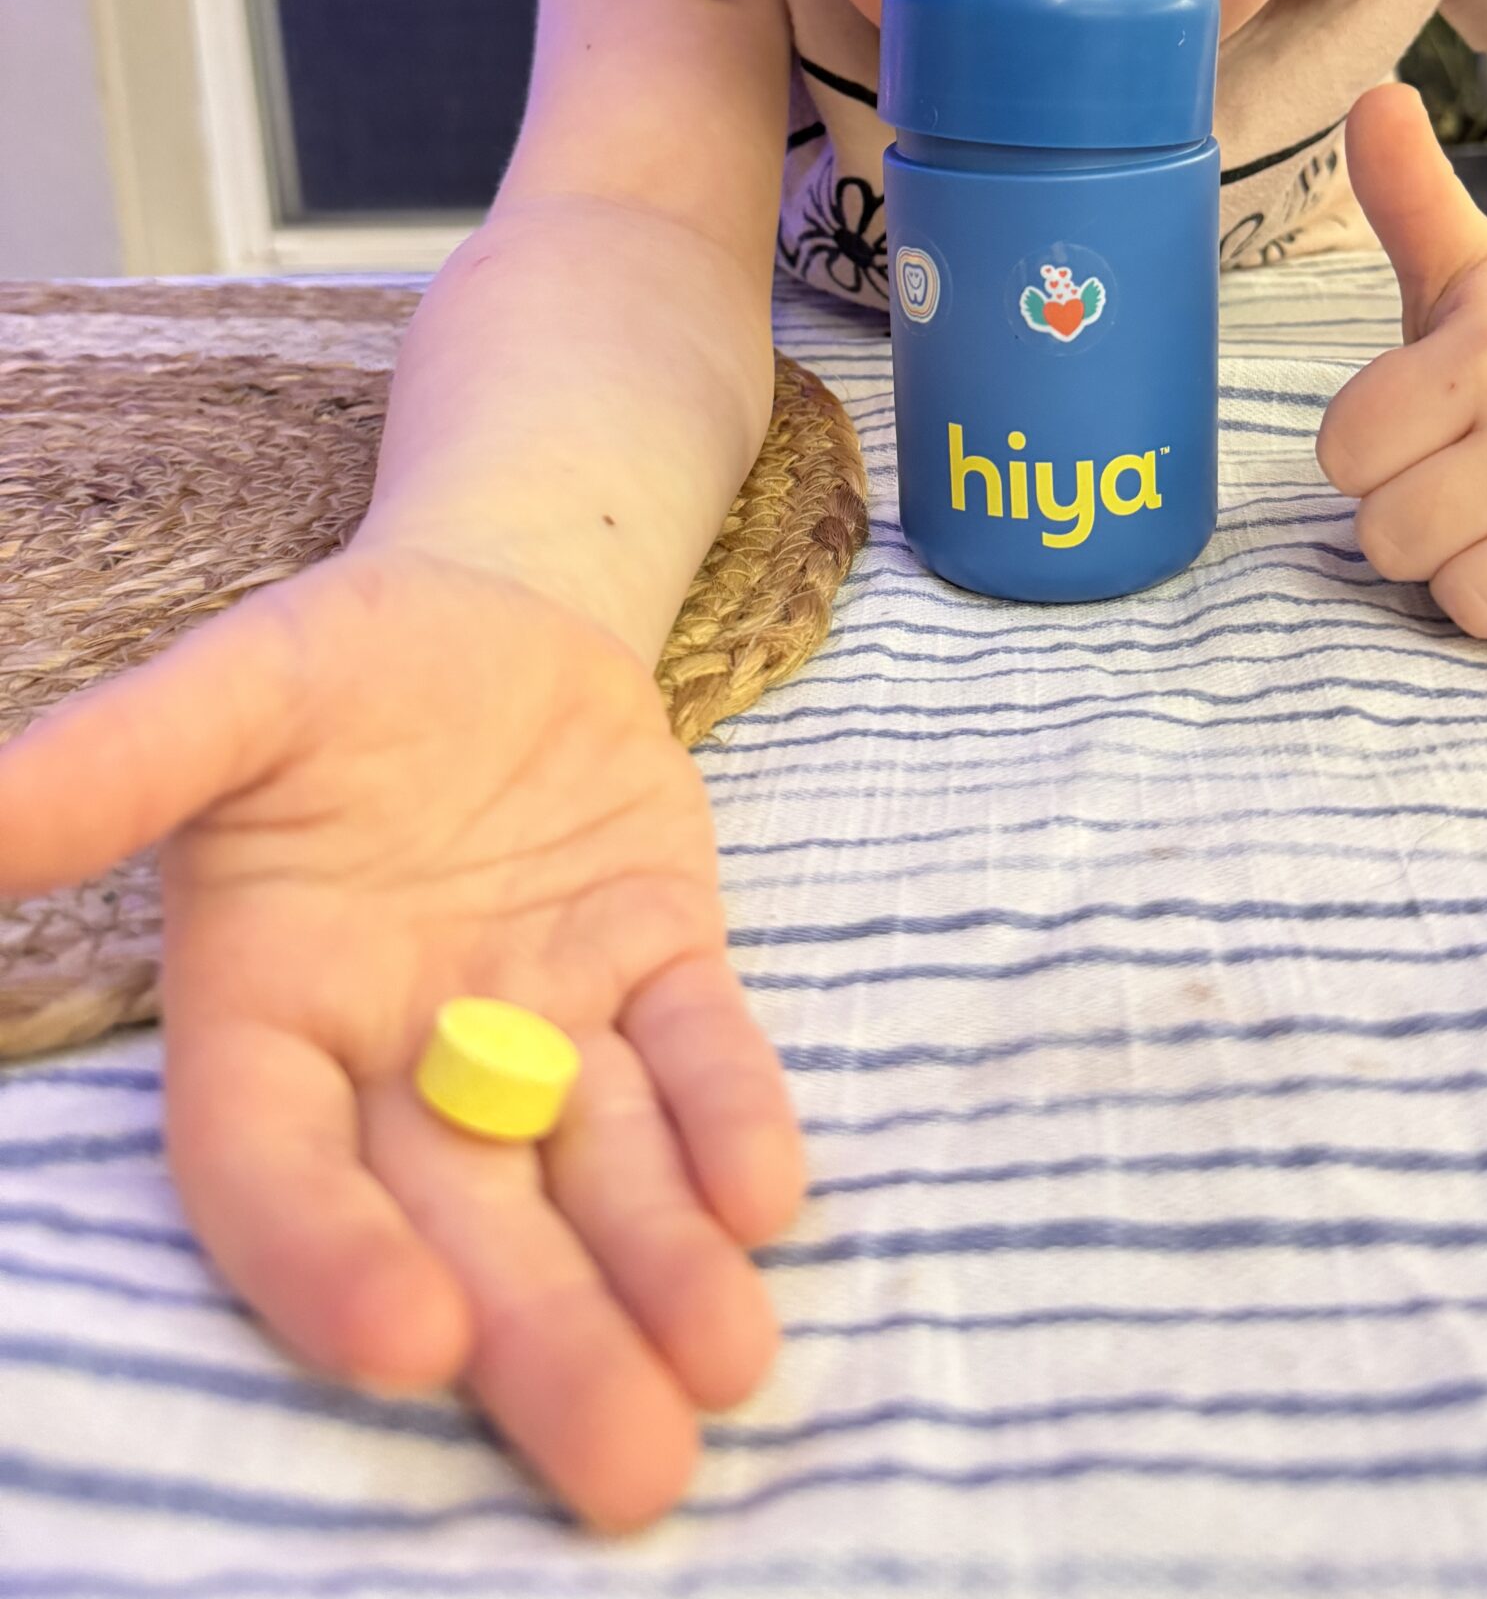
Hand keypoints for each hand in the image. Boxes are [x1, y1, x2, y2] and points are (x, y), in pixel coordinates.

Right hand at [0, 545, 805, 1529]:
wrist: (488, 616)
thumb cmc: (336, 668)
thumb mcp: (233, 694)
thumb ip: (120, 766)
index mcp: (269, 1018)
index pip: (279, 1174)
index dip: (329, 1264)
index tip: (406, 1346)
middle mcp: (405, 1057)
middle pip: (464, 1222)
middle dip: (542, 1340)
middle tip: (627, 1473)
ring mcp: (546, 1020)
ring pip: (598, 1170)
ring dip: (660, 1271)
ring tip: (726, 1374)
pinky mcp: (657, 965)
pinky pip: (696, 1056)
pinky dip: (730, 1121)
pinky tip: (764, 1198)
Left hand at [1316, 84, 1486, 680]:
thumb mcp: (1467, 272)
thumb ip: (1406, 194)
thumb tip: (1372, 98)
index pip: (1344, 455)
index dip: (1371, 451)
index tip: (1424, 428)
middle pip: (1395, 540)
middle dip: (1418, 520)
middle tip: (1474, 482)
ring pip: (1471, 603)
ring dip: (1482, 577)